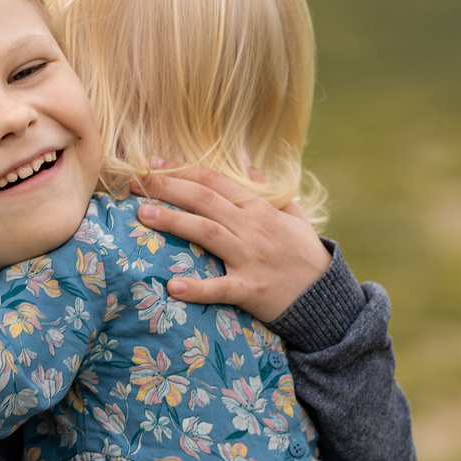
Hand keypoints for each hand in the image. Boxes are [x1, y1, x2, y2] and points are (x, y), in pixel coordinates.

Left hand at [131, 160, 329, 326]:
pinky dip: (197, 288)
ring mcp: (250, 258)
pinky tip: (173, 287)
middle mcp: (252, 227)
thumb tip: (248, 166)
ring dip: (174, 222)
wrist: (326, 297)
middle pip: (203, 200)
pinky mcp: (251, 289)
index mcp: (258, 208)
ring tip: (143, 215)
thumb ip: (269, 190)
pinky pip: (221, 288)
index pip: (213, 181)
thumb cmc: (306, 256)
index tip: (152, 164)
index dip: (181, 170)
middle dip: (167, 188)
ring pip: (207, 233)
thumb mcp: (292, 215)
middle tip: (135, 183)